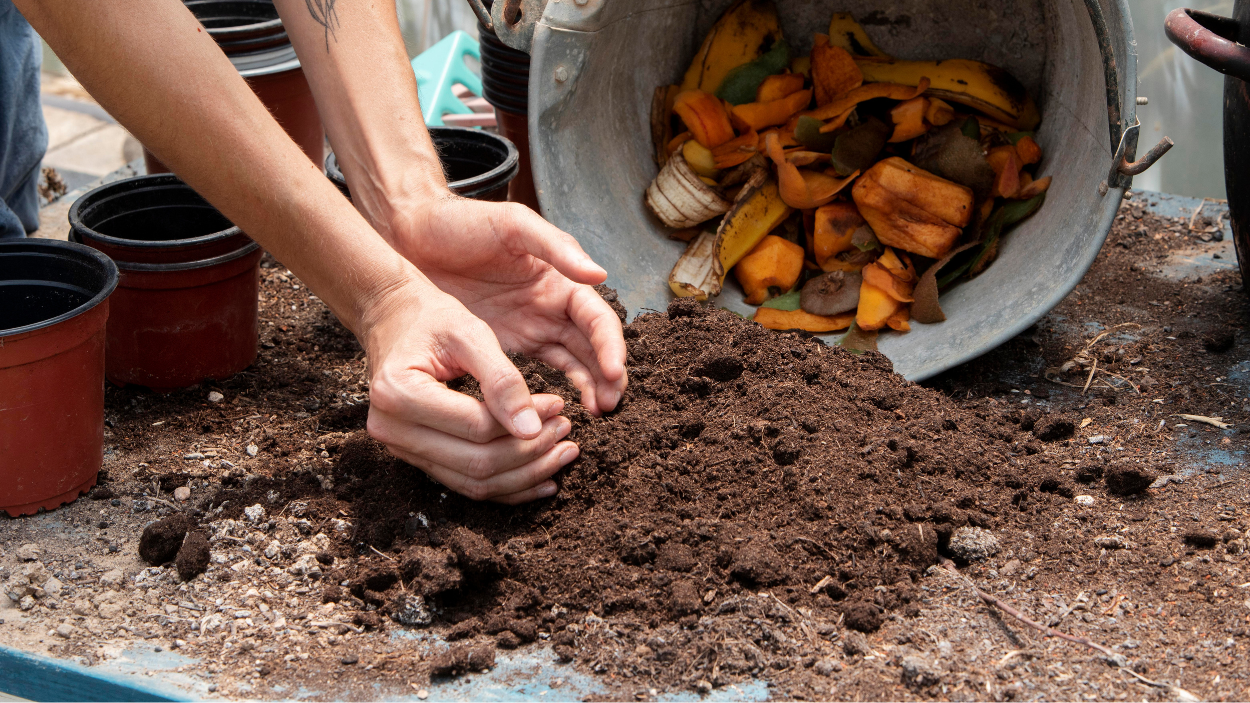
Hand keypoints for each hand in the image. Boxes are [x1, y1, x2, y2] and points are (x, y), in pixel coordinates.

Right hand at [361, 277, 581, 503]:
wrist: (393, 319)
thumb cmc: (431, 319)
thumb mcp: (469, 333)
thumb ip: (501, 379)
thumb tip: (532, 430)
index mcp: (399, 393)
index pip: (476, 426)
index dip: (525, 422)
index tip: (559, 405)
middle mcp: (391, 429)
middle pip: (476, 463)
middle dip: (530, 453)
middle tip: (566, 431)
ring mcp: (400, 448)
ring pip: (473, 482)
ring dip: (524, 474)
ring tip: (562, 454)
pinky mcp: (416, 456)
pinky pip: (466, 483)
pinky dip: (506, 486)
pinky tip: (541, 479)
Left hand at [380, 196, 627, 415]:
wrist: (411, 235)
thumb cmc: (462, 223)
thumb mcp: (512, 225)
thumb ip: (556, 248)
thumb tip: (600, 274)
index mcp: (560, 280)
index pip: (597, 319)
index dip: (610, 345)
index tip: (614, 373)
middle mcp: (551, 307)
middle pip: (592, 347)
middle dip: (607, 376)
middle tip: (610, 406)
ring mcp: (529, 328)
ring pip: (572, 364)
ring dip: (588, 388)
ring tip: (597, 414)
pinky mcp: (504, 346)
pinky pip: (538, 373)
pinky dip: (555, 392)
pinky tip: (559, 411)